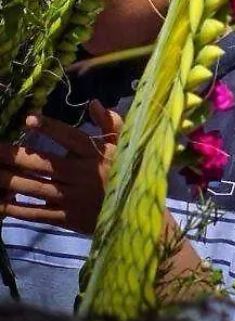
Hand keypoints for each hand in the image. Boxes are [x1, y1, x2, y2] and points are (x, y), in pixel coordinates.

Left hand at [0, 101, 122, 233]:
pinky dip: (15, 208)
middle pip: (41, 163)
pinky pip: (36, 212)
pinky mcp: (66, 217)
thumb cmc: (127, 173)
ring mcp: (72, 197)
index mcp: (95, 155)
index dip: (50, 128)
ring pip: (33, 187)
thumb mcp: (125, 146)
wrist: (136, 213)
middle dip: (13, 156)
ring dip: (7, 180)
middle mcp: (81, 175)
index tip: (28, 119)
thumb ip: (111, 124)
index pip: (70, 138)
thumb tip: (94, 103)